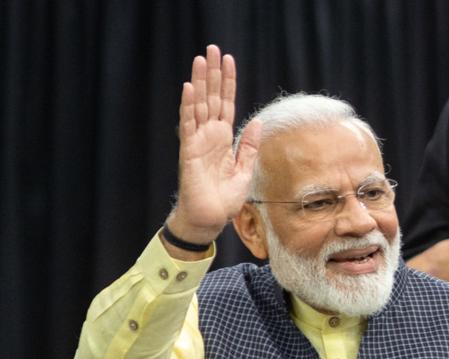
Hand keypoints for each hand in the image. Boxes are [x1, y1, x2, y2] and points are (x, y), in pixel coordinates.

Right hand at [167, 44, 260, 247]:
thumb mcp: (245, 169)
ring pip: (198, 104)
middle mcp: (209, 135)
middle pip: (211, 98)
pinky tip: (189, 88)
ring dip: (199, 82)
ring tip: (200, 59)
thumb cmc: (224, 198)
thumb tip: (258, 123)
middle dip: (213, 74)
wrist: (210, 217)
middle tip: (212, 48)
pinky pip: (188, 124)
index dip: (228, 82)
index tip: (228, 61)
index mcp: (224, 139)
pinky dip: (188, 106)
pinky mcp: (189, 150)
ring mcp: (198, 141)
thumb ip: (249, 146)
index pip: (226, 104)